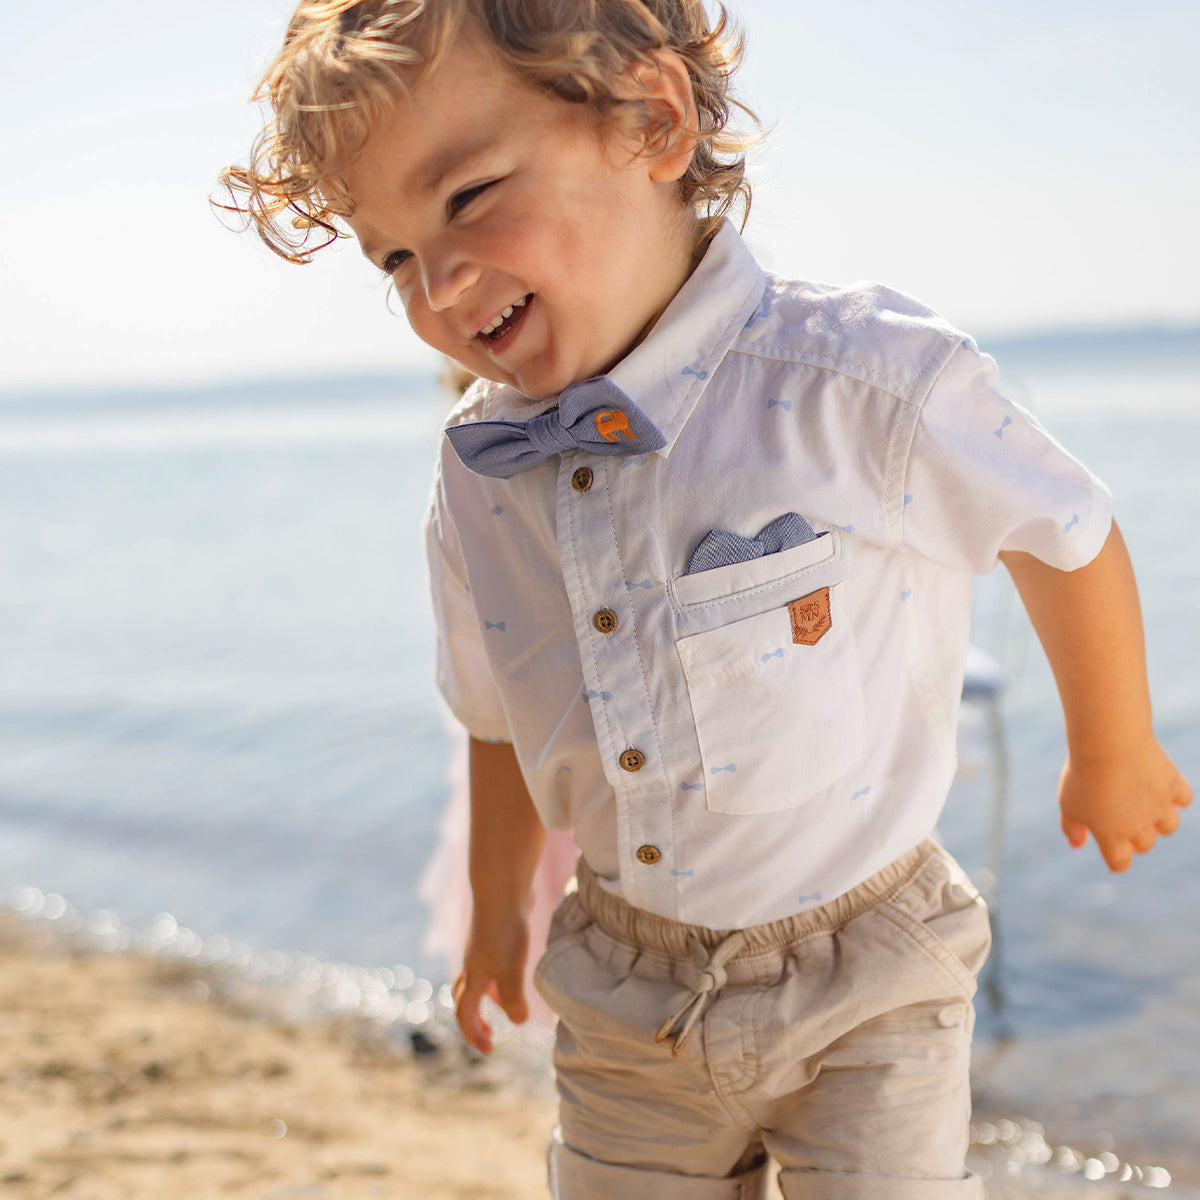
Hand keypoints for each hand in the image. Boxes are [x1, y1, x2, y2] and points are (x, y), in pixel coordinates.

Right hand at [452, 908, 530, 1054]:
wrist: (502, 889)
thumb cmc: (504, 930)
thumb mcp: (510, 970)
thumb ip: (512, 998)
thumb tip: (518, 1022)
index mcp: (472, 977)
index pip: (464, 1014)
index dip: (474, 1035)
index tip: (489, 1050)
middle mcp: (472, 965)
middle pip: (464, 998)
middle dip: (474, 1020)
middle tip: (489, 1035)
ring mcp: (481, 949)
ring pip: (478, 980)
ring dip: (489, 997)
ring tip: (508, 1006)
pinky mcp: (494, 935)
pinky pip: (491, 964)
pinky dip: (499, 976)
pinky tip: (516, 970)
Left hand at [1059, 736, 1191, 871]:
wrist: (1109, 744)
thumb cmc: (1083, 775)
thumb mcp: (1068, 803)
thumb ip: (1072, 828)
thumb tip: (1076, 844)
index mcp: (1112, 837)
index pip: (1120, 863)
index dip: (1115, 857)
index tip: (1109, 842)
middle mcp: (1140, 827)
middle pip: (1144, 844)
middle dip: (1134, 835)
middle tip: (1119, 811)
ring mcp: (1160, 806)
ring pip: (1169, 825)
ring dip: (1158, 819)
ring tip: (1141, 801)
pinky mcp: (1173, 784)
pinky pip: (1183, 798)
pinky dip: (1175, 795)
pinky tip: (1158, 783)